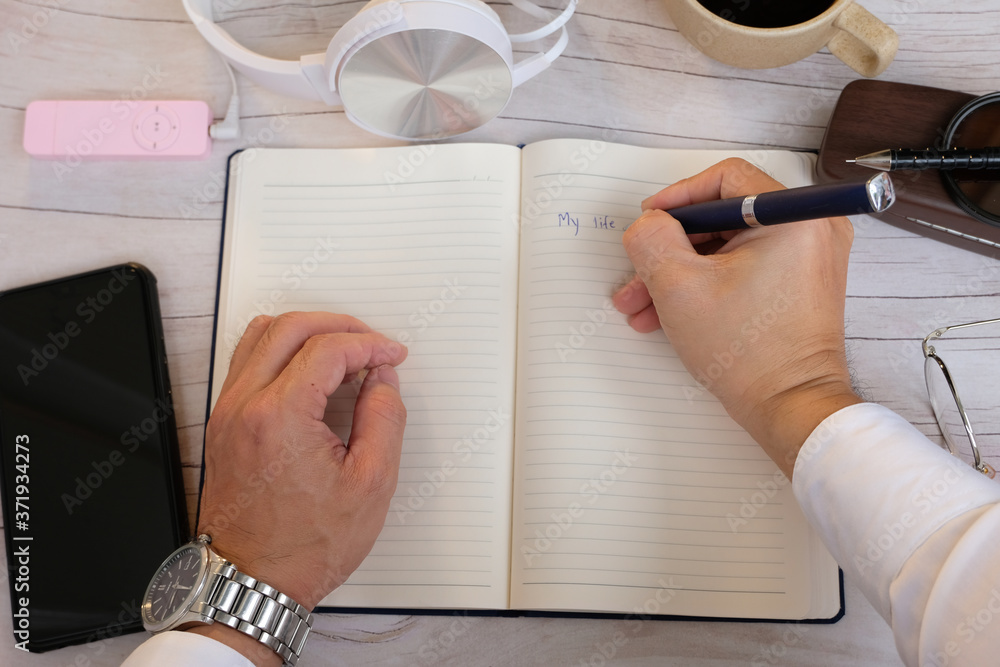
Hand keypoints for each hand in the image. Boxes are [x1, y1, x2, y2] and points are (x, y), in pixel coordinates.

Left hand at [188, 312, 407, 664]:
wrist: (253, 581)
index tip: (392, 356)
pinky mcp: (223, 423)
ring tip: (343, 349)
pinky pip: (247, 361)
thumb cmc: (305, 545)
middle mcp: (245, 405)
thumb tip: (382, 379)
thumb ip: (384, 419)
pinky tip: (310, 370)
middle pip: (290, 327)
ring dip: (307, 331)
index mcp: (280, 416)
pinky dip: (281, 349)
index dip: (369, 345)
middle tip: (371, 343)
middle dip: (339, 326)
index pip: (328, 349)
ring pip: (261, 336)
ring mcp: (228, 413)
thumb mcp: (371, 484)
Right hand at [613, 158, 860, 475]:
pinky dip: (707, 284)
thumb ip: (652, 240)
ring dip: (681, 272)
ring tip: (644, 305)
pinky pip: (744, 268)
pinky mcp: (799, 284)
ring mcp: (808, 259)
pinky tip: (670, 312)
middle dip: (671, 248)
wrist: (789, 407)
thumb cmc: (750, 354)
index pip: (725, 179)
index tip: (650, 220)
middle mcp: (811, 230)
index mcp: (794, 218)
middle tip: (639, 272)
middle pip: (723, 218)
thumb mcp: (679, 286)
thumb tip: (648, 224)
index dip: (677, 198)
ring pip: (728, 248)